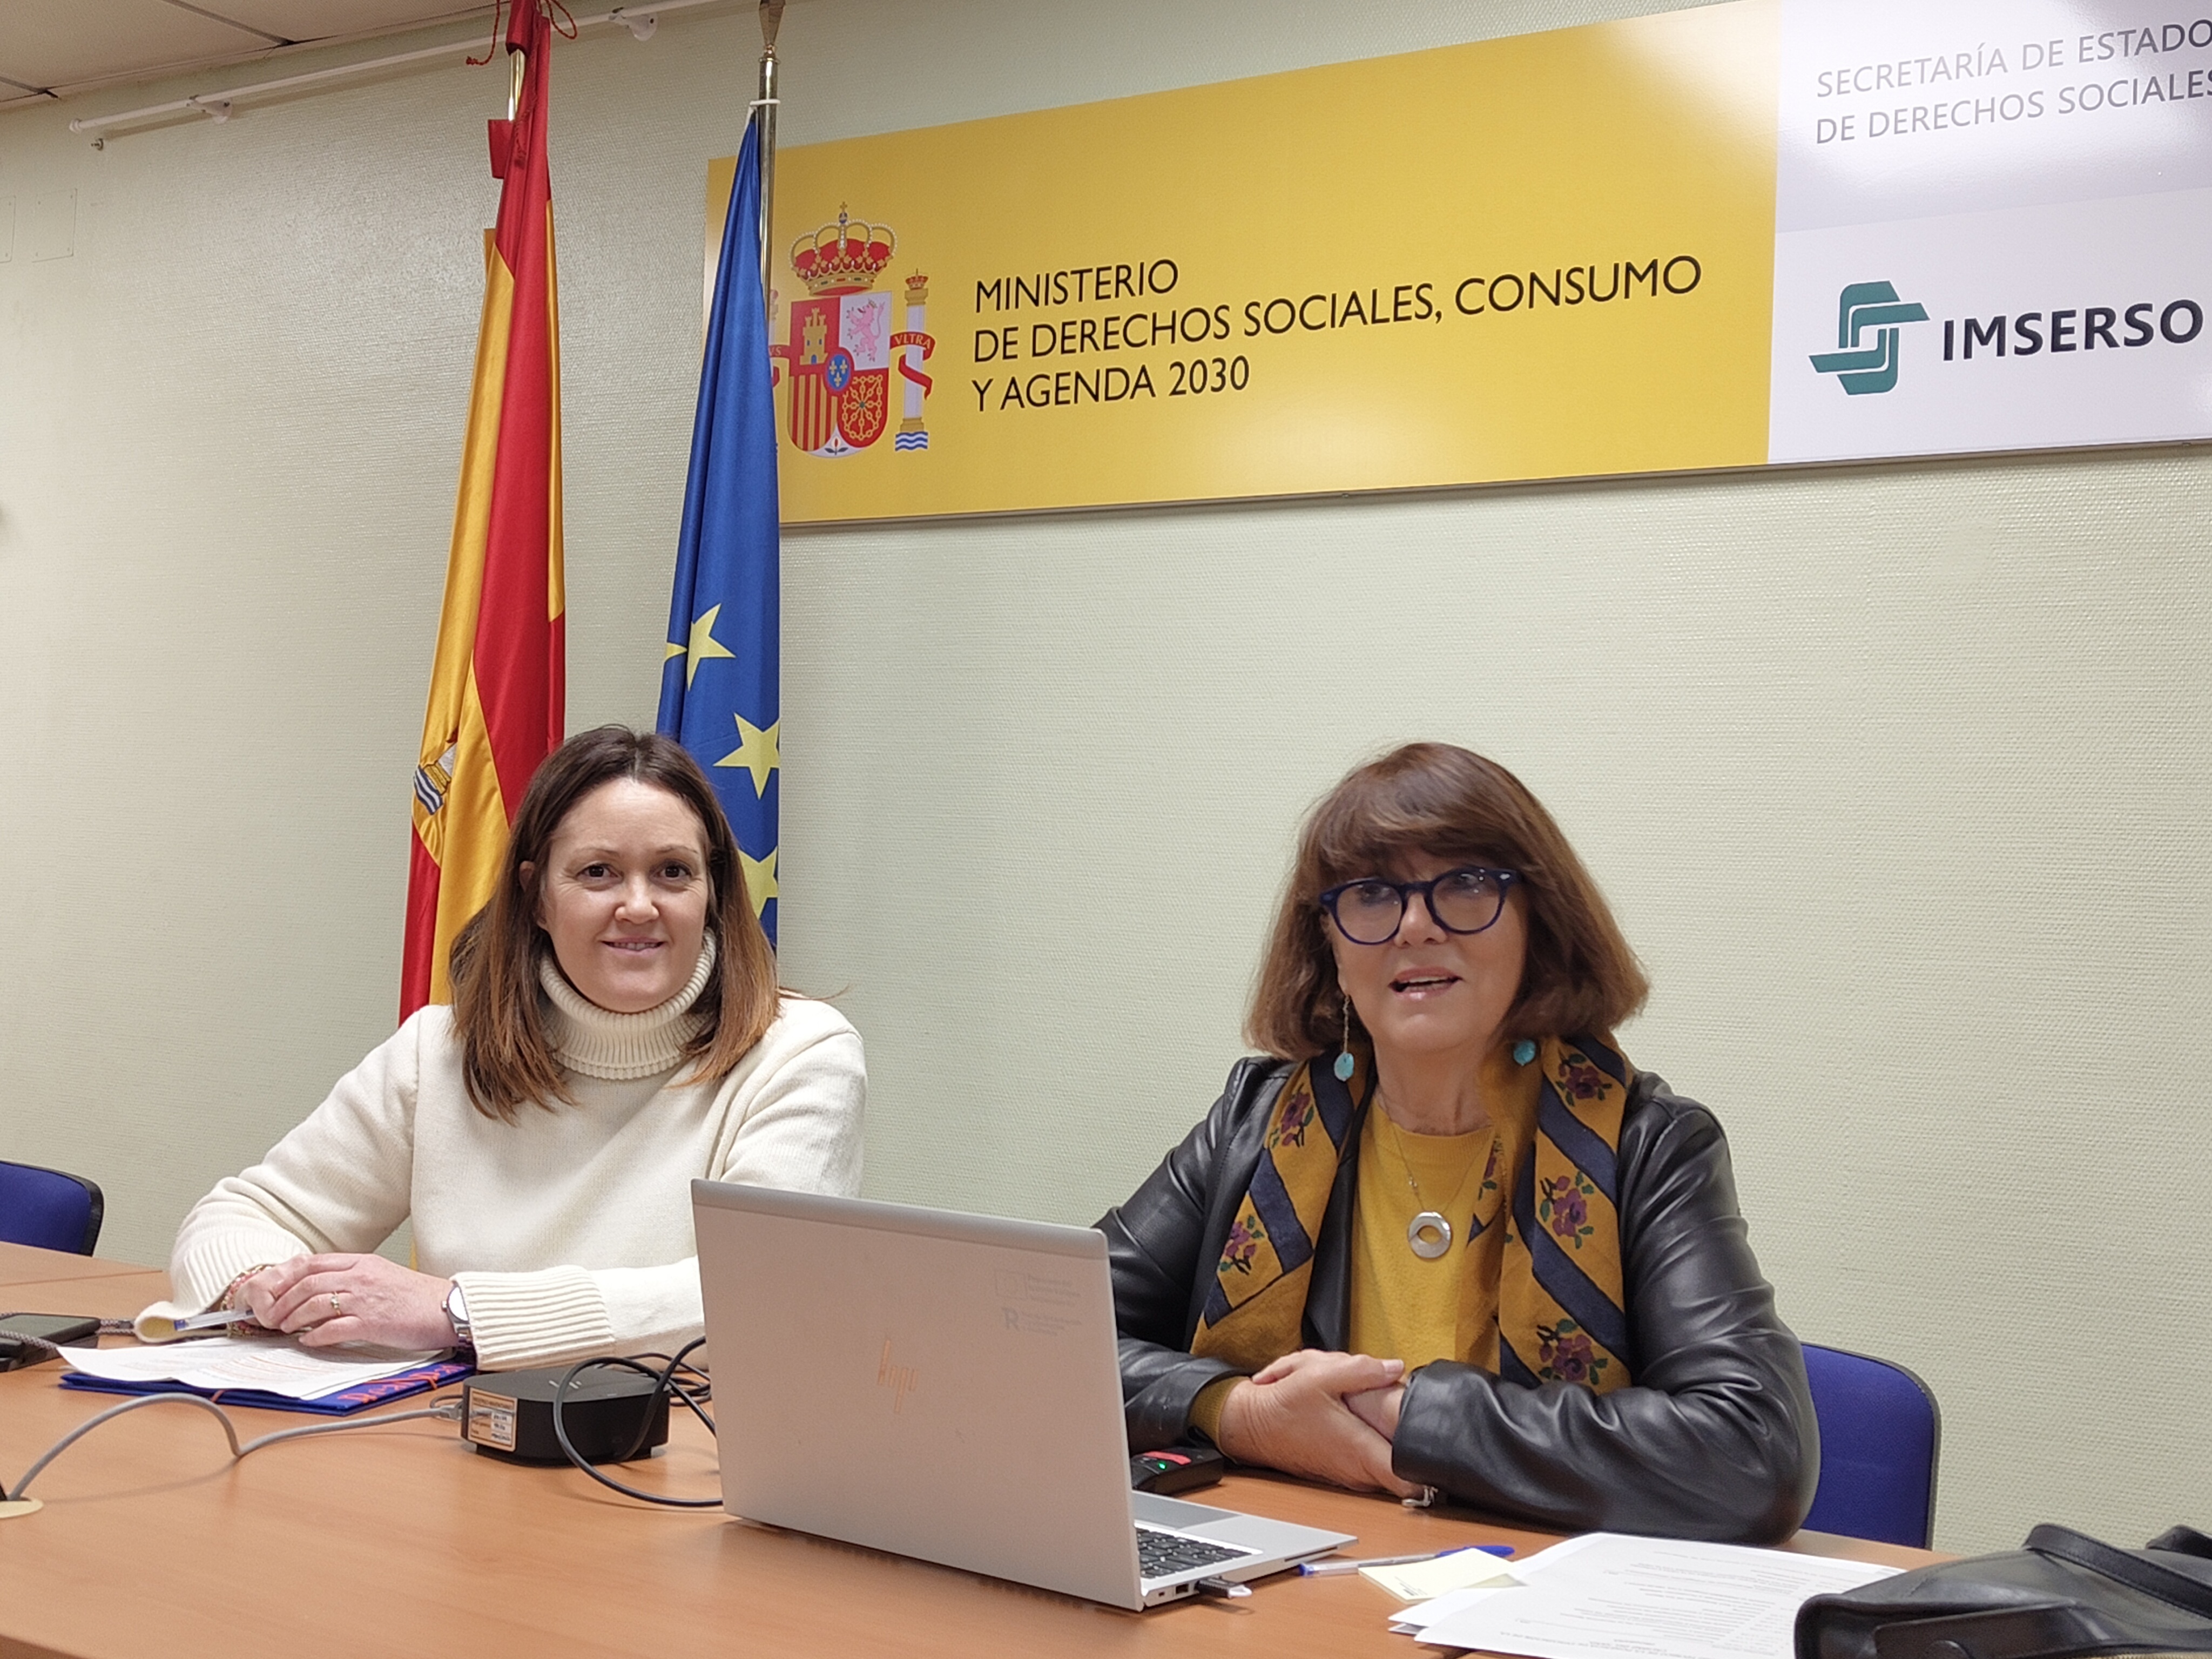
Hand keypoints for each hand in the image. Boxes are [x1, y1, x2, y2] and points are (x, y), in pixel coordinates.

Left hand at [240, 1254, 459, 1350]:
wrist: (448, 1308)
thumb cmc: (417, 1297)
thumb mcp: (381, 1275)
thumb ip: (352, 1277)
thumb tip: (319, 1289)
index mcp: (362, 1262)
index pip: (312, 1263)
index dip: (285, 1277)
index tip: (271, 1291)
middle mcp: (361, 1276)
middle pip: (307, 1282)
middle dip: (282, 1301)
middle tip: (271, 1316)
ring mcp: (366, 1299)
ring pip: (314, 1303)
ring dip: (292, 1318)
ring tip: (284, 1328)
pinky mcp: (372, 1323)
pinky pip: (333, 1328)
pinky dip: (315, 1336)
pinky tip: (308, 1341)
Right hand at [1214, 1349, 1418, 1497]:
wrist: (1251, 1424)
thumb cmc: (1282, 1405)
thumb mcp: (1321, 1375)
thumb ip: (1362, 1370)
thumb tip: (1396, 1367)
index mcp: (1359, 1449)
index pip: (1409, 1480)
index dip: (1430, 1470)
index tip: (1440, 1454)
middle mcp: (1358, 1470)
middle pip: (1403, 1466)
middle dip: (1405, 1440)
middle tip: (1401, 1414)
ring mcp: (1350, 1474)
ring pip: (1385, 1461)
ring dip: (1385, 1439)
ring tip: (1372, 1414)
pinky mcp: (1343, 1471)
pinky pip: (1370, 1460)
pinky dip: (1370, 1442)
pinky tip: (1356, 1419)